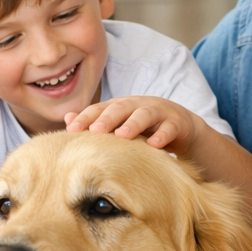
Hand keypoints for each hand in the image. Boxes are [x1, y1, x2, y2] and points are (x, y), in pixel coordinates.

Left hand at [65, 96, 202, 152]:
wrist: (183, 129)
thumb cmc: (146, 129)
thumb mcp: (121, 126)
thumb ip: (97, 123)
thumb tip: (67, 120)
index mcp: (122, 106)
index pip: (100, 109)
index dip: (86, 118)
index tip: (71, 130)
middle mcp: (138, 105)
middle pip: (121, 108)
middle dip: (107, 118)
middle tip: (95, 130)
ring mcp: (159, 112)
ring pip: (145, 114)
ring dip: (133, 124)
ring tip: (122, 136)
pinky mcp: (177, 122)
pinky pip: (170, 127)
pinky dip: (162, 135)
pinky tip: (154, 145)